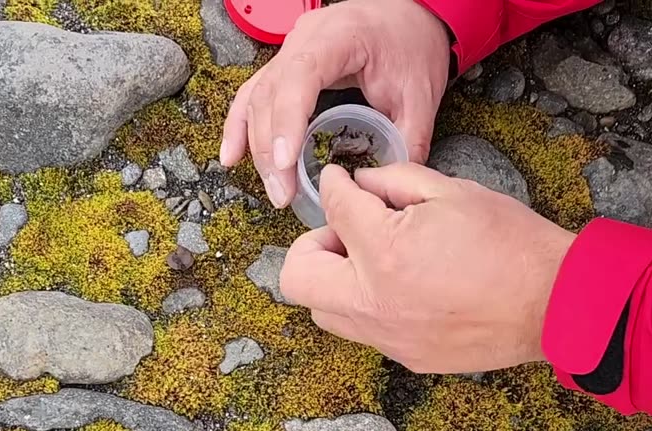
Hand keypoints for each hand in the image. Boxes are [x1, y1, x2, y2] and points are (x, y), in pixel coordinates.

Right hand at [219, 0, 451, 208]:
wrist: (410, 17)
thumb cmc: (412, 44)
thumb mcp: (419, 94)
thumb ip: (407, 139)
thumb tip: (387, 185)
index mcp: (338, 37)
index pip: (299, 77)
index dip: (287, 121)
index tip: (285, 162)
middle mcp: (304, 39)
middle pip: (270, 94)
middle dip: (270, 149)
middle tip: (283, 192)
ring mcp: (291, 50)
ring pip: (257, 98)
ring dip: (257, 146)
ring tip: (273, 187)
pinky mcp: (287, 66)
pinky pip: (254, 95)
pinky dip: (241, 127)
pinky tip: (232, 156)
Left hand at [279, 163, 576, 373]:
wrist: (553, 304)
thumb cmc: (511, 243)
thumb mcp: (452, 192)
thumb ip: (394, 182)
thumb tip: (361, 183)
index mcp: (385, 252)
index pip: (334, 207)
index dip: (336, 184)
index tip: (342, 182)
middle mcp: (374, 301)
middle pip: (297, 276)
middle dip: (313, 244)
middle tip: (347, 232)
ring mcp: (387, 336)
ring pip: (323, 312)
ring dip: (335, 281)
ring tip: (373, 262)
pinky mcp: (405, 357)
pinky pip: (363, 331)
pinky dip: (368, 305)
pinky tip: (403, 287)